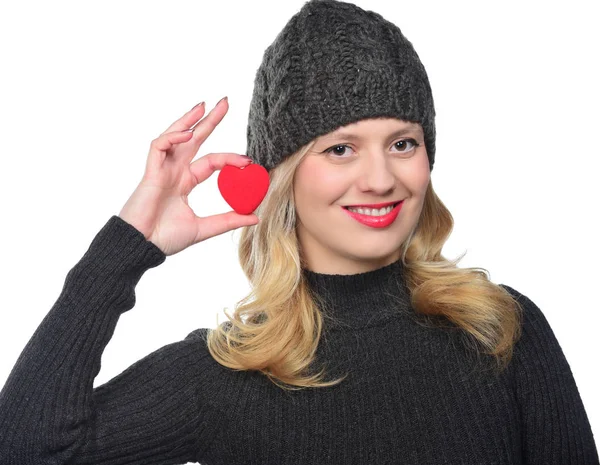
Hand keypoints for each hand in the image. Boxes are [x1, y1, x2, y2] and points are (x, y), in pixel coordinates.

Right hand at [118, 97, 258, 255]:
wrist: (142, 247)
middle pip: (194, 139)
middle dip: (209, 121)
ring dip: (189, 120)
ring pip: (175, 136)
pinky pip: (159, 146)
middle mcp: (174, 172)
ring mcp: (162, 170)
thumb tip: (255, 217)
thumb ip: (228, 220)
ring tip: (204, 105)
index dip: (230, 158)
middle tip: (226, 102)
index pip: (211, 161)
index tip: (249, 160)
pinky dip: (173, 138)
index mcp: (185, 182)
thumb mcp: (204, 228)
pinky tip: (188, 134)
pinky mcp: (150, 172)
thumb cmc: (164, 238)